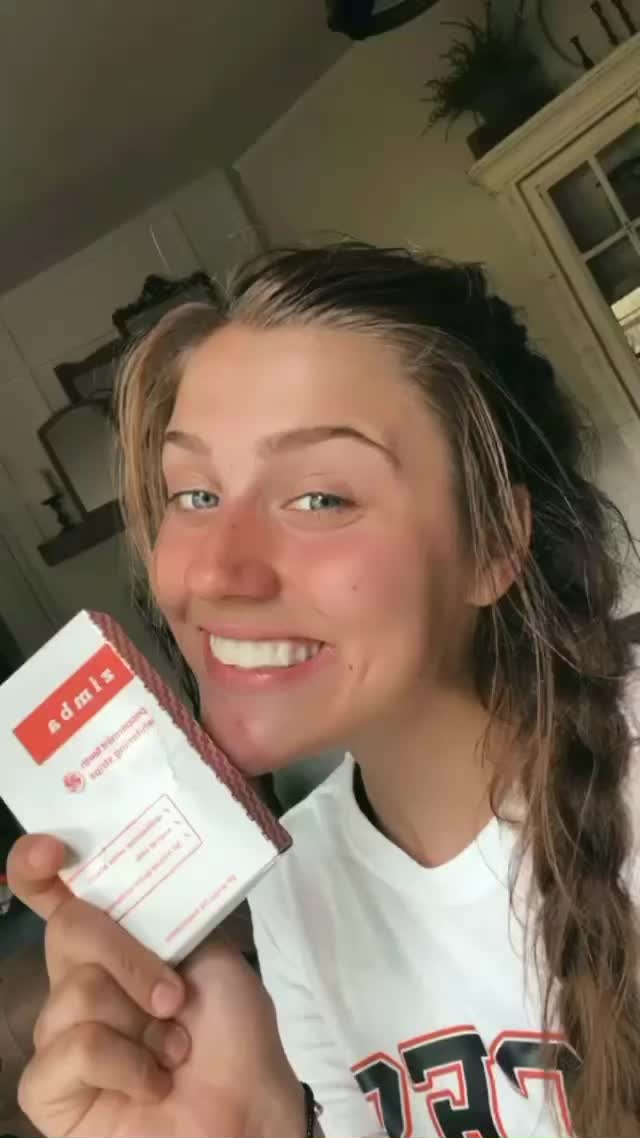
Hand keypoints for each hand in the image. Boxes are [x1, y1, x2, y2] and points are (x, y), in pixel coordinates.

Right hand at [8, 834, 303, 1137]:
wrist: (248, 1112)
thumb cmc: (236, 1035)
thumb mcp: (209, 955)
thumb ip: (158, 917)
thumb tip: (118, 887)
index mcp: (115, 946)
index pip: (62, 898)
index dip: (37, 867)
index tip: (53, 851)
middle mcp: (80, 983)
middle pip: (69, 931)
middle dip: (127, 956)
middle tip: (173, 996)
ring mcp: (61, 1037)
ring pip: (75, 992)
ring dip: (139, 1021)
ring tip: (171, 1049)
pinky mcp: (50, 1091)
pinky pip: (69, 1051)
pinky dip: (123, 1064)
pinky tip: (149, 1084)